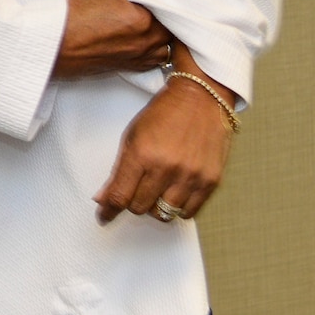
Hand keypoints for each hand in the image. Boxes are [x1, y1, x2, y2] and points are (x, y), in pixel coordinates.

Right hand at [52, 0, 171, 77]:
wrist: (56, 43)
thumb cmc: (75, 16)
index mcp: (143, 21)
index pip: (170, 8)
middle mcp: (145, 42)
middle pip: (172, 30)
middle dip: (168, 18)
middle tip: (158, 6)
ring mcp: (139, 57)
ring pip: (167, 47)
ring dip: (164, 37)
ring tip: (154, 25)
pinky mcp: (130, 67)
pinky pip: (155, 61)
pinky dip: (155, 51)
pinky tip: (145, 41)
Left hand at [93, 49, 236, 222]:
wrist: (201, 99)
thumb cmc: (162, 115)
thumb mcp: (131, 136)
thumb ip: (117, 171)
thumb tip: (103, 199)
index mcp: (142, 155)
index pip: (120, 196)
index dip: (108, 210)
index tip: (104, 216)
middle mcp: (167, 168)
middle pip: (140, 208)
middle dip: (132, 203)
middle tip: (135, 191)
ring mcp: (191, 176)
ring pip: (164, 214)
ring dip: (155, 207)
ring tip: (155, 192)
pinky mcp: (211, 181)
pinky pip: (189, 212)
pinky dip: (178, 209)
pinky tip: (173, 194)